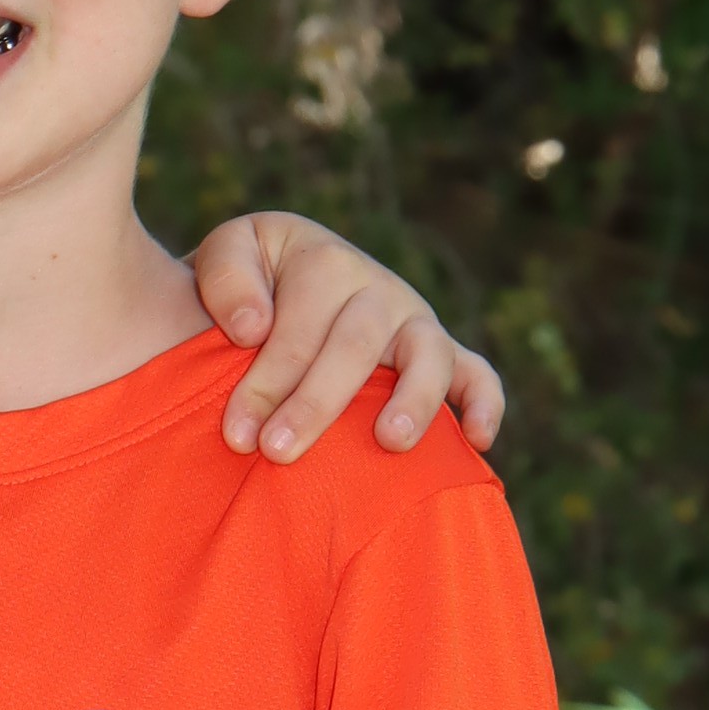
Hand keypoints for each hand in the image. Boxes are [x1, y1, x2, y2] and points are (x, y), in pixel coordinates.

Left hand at [189, 209, 505, 463]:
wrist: (274, 286)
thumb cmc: (245, 285)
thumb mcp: (223, 257)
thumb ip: (226, 280)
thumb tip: (254, 328)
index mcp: (324, 261)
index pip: (298, 327)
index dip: (267, 381)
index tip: (237, 434)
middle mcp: (376, 287)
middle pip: (356, 344)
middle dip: (315, 403)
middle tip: (277, 452)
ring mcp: (413, 320)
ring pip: (427, 354)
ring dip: (412, 399)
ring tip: (388, 442)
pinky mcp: (441, 353)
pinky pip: (477, 374)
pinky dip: (485, 403)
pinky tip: (478, 442)